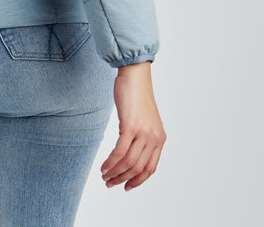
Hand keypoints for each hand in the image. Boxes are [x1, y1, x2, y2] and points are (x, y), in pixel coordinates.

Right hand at [100, 61, 165, 191]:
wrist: (135, 76)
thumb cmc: (136, 95)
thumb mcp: (145, 120)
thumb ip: (142, 137)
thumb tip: (128, 153)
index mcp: (159, 138)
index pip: (150, 168)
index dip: (138, 181)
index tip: (127, 186)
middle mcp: (154, 138)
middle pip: (137, 168)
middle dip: (122, 179)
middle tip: (110, 183)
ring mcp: (143, 133)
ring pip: (128, 162)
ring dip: (114, 173)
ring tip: (104, 176)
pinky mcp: (130, 126)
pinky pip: (119, 152)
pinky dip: (110, 162)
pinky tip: (104, 166)